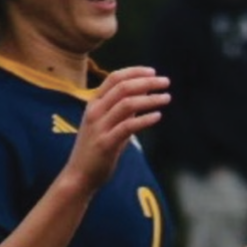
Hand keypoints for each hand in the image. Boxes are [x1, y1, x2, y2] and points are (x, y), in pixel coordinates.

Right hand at [65, 67, 169, 190]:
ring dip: (150, 99)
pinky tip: (158, 116)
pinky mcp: (106, 143)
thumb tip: (144, 89)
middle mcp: (95, 111)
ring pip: (127, 104)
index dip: (135, 72)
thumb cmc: (97, 148)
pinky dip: (145, 119)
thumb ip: (124, 107)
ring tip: (166, 98)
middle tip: (165, 82)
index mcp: (94, 103)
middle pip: (123, 87)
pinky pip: (128, 126)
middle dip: (146, 82)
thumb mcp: (109, 123)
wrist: (79, 175)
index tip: (153, 71)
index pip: (114, 78)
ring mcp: (99, 127)